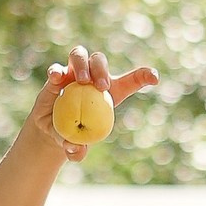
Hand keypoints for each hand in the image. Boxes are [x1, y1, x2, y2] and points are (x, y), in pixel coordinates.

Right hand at [32, 45, 158, 160]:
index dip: (144, 75)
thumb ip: (77, 149)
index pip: (131, 80)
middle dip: (102, 70)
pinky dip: (56, 70)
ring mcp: (72, 74)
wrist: (51, 129)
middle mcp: (91, 78)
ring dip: (83, 65)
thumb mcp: (77, 145)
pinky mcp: (56, 76)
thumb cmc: (74, 135)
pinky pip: (56, 69)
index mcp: (110, 92)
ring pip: (79, 55)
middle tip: (102, 87)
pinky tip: (56, 78)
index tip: (154, 78)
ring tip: (82, 81)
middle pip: (99, 60)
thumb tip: (74, 149)